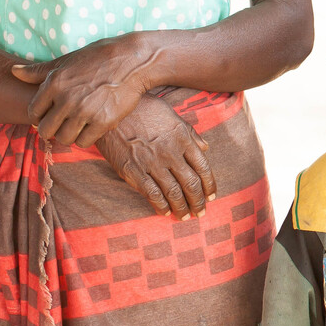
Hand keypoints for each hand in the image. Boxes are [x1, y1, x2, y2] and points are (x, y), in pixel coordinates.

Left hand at [12, 32, 156, 145]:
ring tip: (78, 127)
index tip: (50, 115)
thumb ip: (39, 71)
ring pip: (64, 139)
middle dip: (52, 129)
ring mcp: (85, 111)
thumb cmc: (100, 57)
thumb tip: (13, 71)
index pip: (33, 112)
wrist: (135, 60)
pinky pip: (84, 141)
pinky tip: (92, 128)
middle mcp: (66, 99)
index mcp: (54, 83)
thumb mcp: (67, 60)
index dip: (40, 116)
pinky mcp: (104, 121)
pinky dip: (87, 138)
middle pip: (46, 130)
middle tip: (63, 125)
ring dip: (69, 135)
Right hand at [95, 95, 216, 219]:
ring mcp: (151, 162)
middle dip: (198, 201)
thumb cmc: (145, 109)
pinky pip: (151, 193)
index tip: (211, 196)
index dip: (210, 186)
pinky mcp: (132, 170)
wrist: (113, 109)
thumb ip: (191, 133)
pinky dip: (160, 205)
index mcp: (183, 139)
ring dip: (182, 207)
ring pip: (173, 192)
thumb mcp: (173, 116)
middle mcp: (171, 152)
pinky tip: (164, 212)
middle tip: (201, 212)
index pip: (203, 168)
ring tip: (185, 216)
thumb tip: (206, 147)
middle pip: (191, 184)